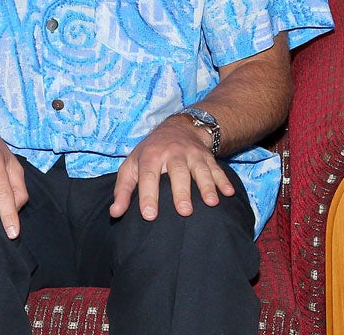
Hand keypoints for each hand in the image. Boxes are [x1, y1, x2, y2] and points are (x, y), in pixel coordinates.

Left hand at [110, 115, 234, 220]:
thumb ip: (123, 189)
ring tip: (211, 203)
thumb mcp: (132, 166)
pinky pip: (217, 169)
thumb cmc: (150, 152)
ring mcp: (192, 154)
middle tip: (184, 211)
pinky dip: (223, 180)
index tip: (149, 215)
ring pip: (200, 169)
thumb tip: (114, 213)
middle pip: (177, 171)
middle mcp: (172, 153)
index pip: (148, 176)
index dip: (147, 195)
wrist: (178, 128)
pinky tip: (228, 193)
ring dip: (206, 185)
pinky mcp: (207, 157)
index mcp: (150, 156)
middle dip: (181, 191)